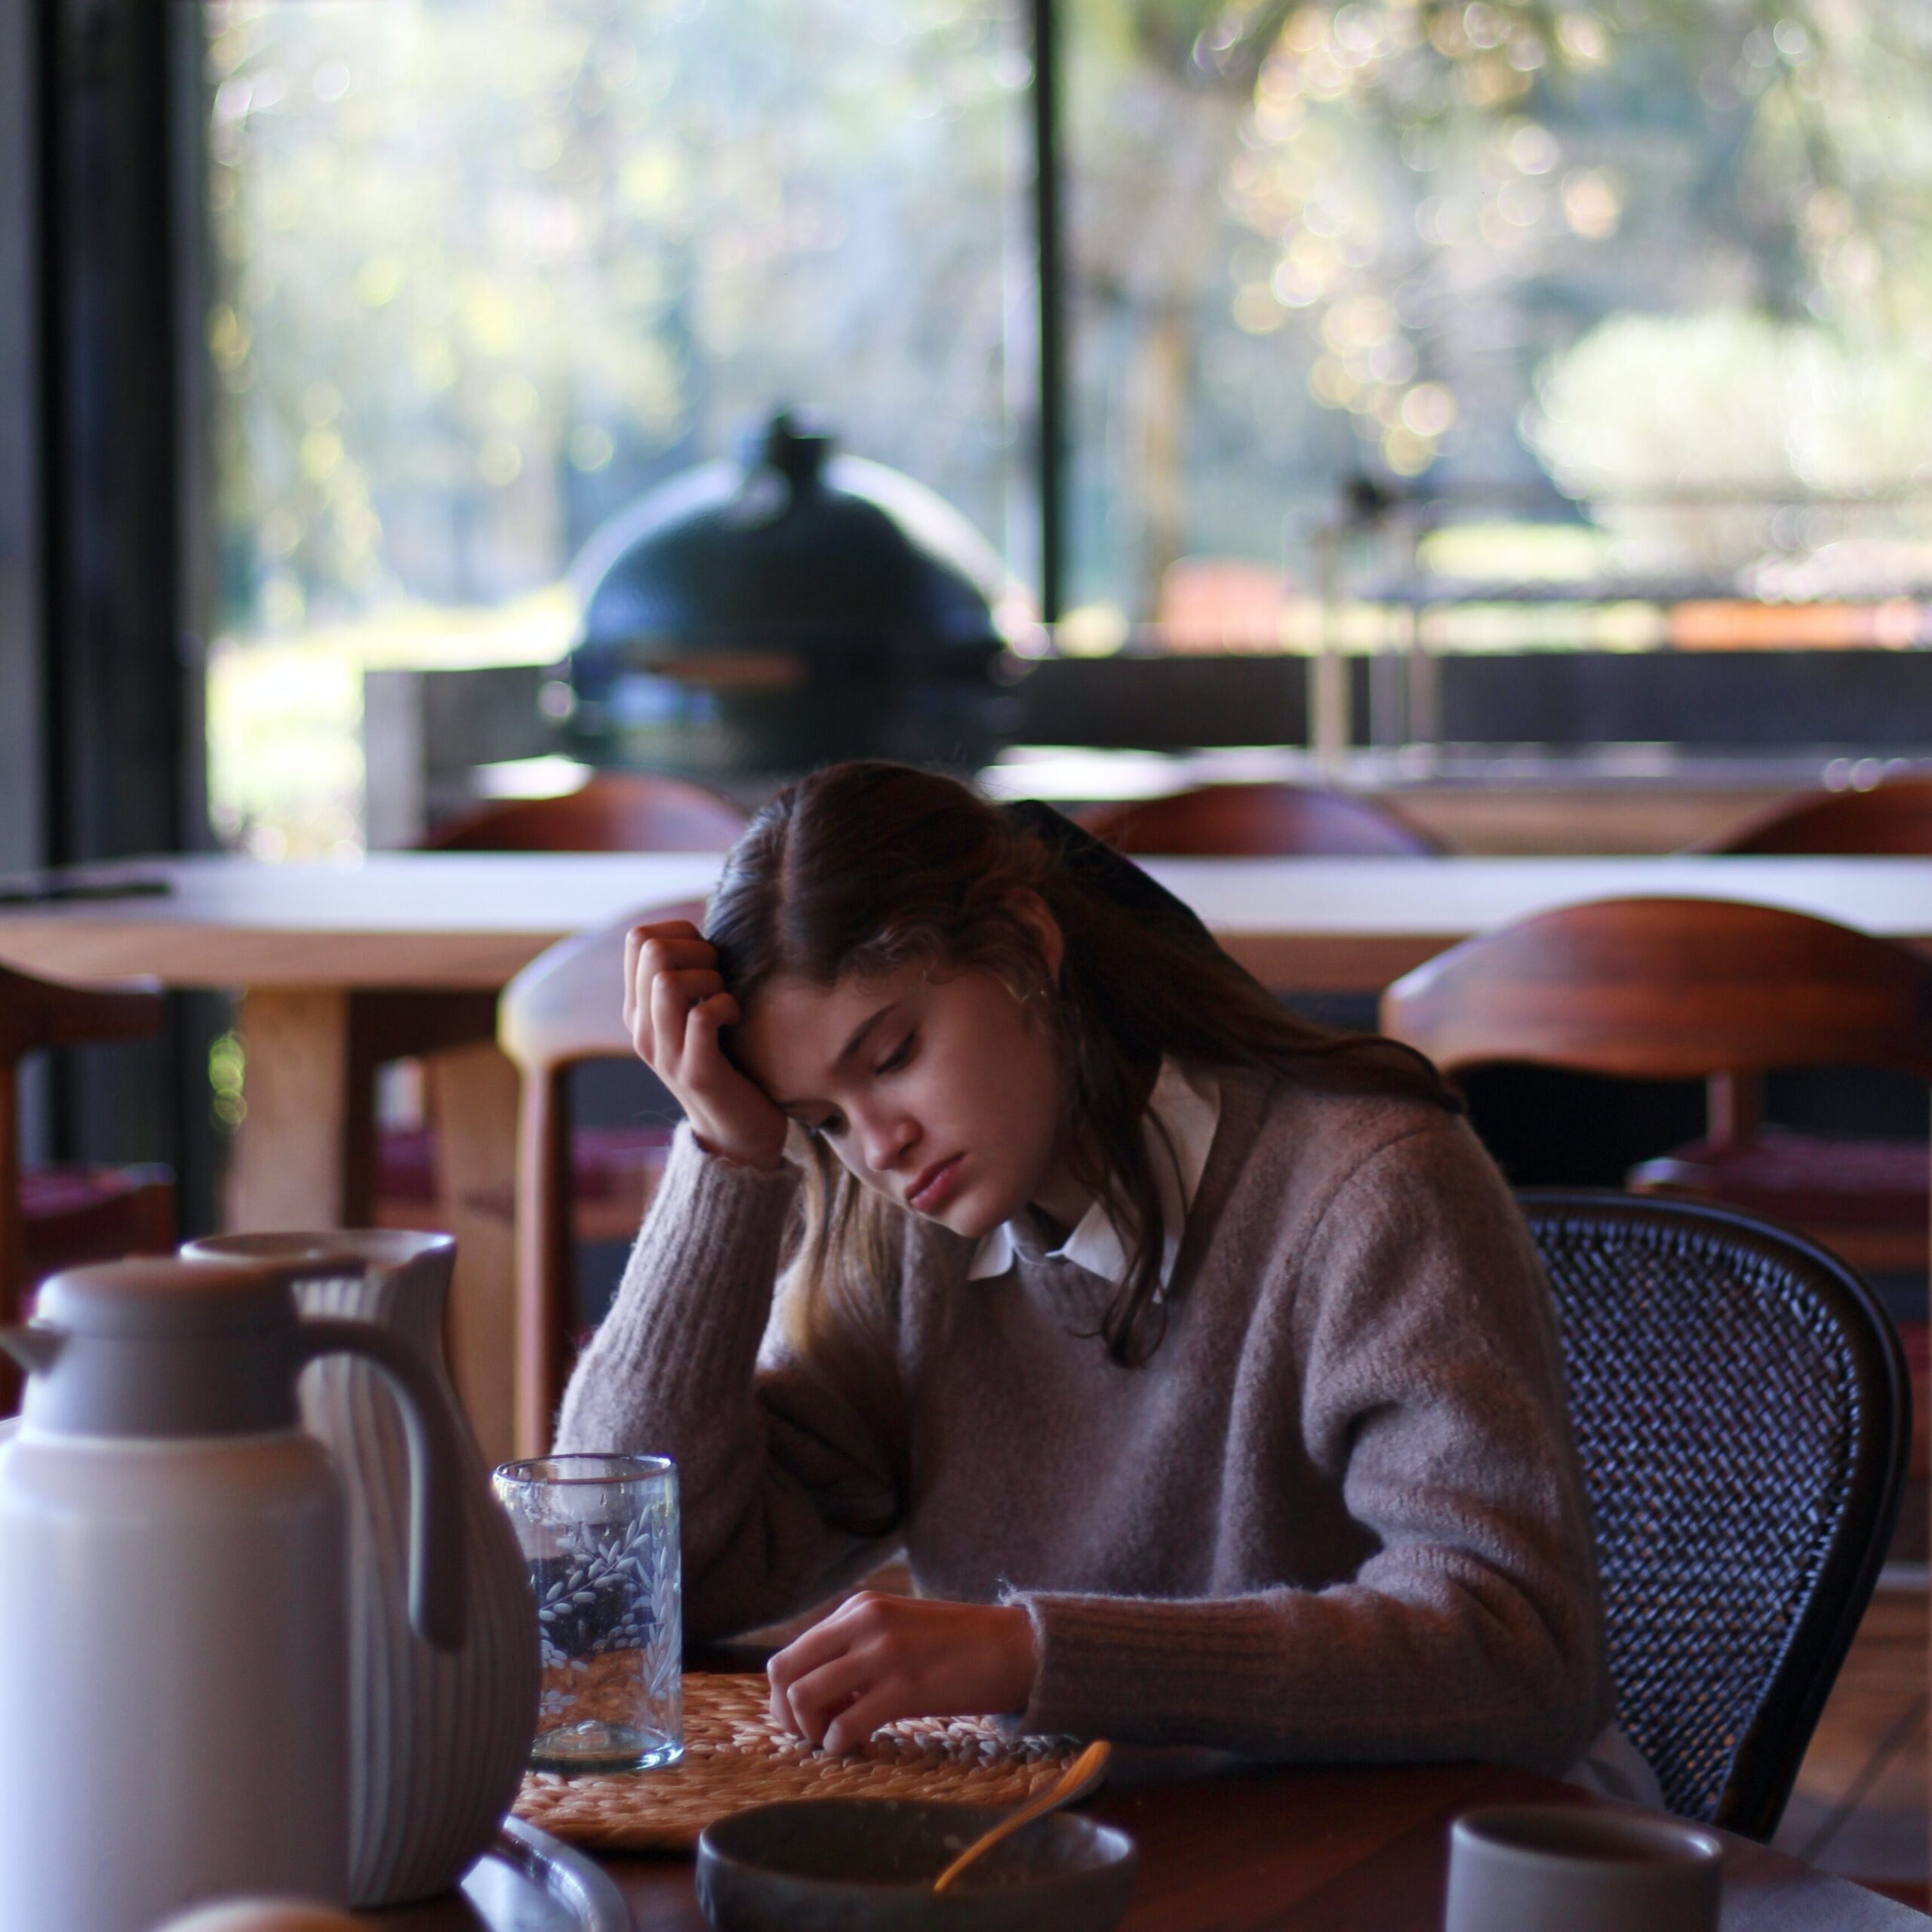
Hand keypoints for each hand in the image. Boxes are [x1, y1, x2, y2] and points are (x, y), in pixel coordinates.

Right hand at [623, 919, 787, 1170]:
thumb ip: (690, 978)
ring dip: (711, 979)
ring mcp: (665, 1052)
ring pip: (667, 981)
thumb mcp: (696, 1017)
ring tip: (727, 1001)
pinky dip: (727, 1006)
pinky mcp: (695, 1072)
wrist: (736, 1136)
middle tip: (721, 978)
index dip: (681, 931)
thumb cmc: (729, 1064)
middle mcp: (643, 1028)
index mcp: (640, 1009)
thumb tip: (709, 927)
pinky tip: (737, 1020)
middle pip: (651, 950)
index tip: (709, 958)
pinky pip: (702, 1016)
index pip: (638, 938)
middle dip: (697, 950)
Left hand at [766, 1592, 1040, 1754]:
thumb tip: (815, 1690)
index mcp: (858, 1608)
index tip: (807, 1718)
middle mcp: (862, 1623)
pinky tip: (858, 1746)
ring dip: (811, 1731)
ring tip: (837, 1739)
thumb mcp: (896, 1627)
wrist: (1014, 1646)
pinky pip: (844, 1725)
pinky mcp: (904, 1688)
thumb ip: (856, 1647)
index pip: (789, 1653)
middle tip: (812, 1734)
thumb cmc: (956, 1644)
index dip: (784, 1696)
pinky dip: (839, 1745)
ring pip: (805, 1698)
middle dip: (786, 1714)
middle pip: (784, 1673)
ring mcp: (882, 1653)